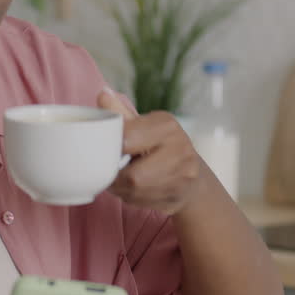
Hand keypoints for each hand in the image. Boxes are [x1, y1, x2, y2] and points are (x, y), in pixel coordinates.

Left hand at [98, 88, 203, 214]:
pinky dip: (130, 197)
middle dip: (115, 175)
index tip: (107, 150)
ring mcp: (183, 175)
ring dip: (120, 188)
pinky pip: (141, 201)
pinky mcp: (178, 197)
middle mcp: (180, 148)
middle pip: (132, 174)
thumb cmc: (160, 147)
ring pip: (135, 190)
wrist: (191, 179)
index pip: (127, 138)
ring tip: (121, 179)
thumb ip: (121, 113)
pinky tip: (133, 190)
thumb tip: (102, 93)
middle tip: (111, 170)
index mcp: (167, 125)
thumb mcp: (144, 126)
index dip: (111, 148)